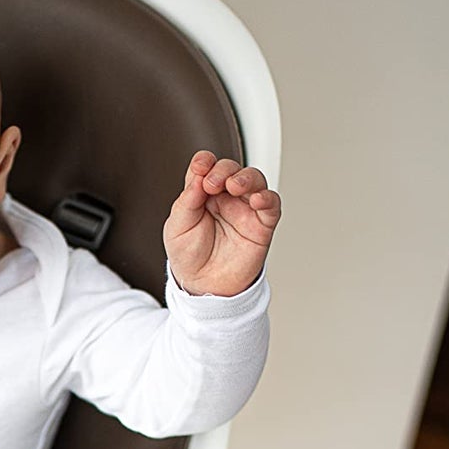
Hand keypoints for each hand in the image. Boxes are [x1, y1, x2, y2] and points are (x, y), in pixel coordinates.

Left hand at [163, 150, 280, 296]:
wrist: (203, 286)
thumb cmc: (190, 256)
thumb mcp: (177, 226)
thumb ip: (187, 200)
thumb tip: (198, 175)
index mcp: (203, 194)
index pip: (207, 167)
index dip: (205, 161)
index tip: (200, 166)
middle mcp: (226, 198)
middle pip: (231, 169)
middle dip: (223, 170)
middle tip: (212, 183)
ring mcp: (245, 209)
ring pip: (255, 180)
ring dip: (246, 178)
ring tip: (234, 186)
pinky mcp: (262, 225)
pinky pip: (271, 205)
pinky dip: (267, 198)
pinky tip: (257, 199)